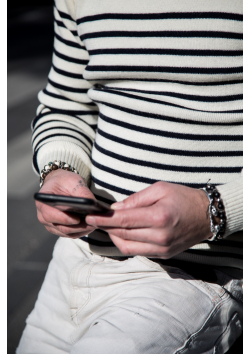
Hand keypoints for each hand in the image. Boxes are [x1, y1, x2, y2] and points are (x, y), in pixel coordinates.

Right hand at [36, 169, 95, 237]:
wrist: (61, 185)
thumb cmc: (65, 182)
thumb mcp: (74, 181)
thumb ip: (81, 192)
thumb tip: (92, 203)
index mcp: (42, 202)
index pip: (49, 215)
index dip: (63, 219)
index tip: (77, 219)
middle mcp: (43, 216)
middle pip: (61, 227)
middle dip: (78, 226)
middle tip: (92, 222)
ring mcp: (51, 225)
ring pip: (67, 233)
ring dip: (82, 230)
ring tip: (95, 223)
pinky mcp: (59, 230)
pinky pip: (71, 234)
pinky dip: (82, 231)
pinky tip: (92, 225)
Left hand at [86, 181, 211, 257]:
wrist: (206, 215)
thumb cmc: (183, 197)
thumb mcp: (160, 189)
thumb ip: (136, 200)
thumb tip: (115, 209)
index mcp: (159, 217)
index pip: (123, 220)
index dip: (103, 219)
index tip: (89, 216)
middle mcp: (160, 236)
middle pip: (122, 234)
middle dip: (105, 227)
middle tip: (95, 219)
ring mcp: (162, 248)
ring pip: (126, 247)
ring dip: (113, 236)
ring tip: (108, 226)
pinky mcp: (163, 255)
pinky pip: (137, 252)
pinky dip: (125, 243)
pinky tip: (121, 233)